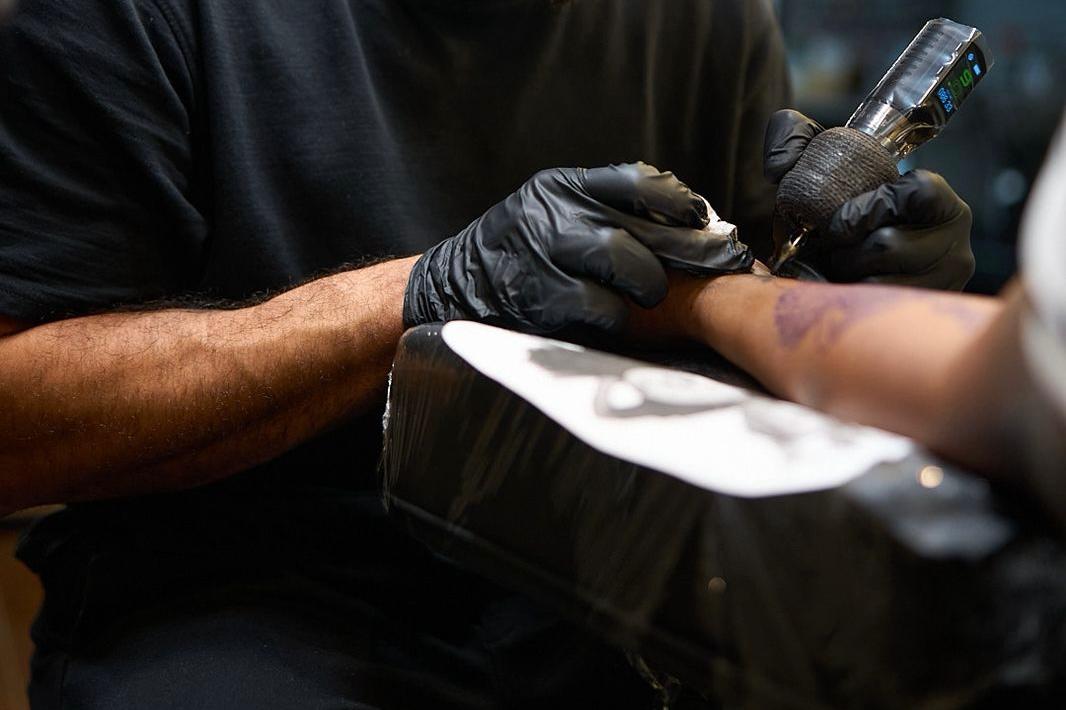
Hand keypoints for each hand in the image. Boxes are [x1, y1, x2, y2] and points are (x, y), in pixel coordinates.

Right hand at [404, 163, 753, 332]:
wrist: (453, 285)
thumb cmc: (519, 250)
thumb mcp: (551, 209)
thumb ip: (604, 207)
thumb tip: (686, 219)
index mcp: (560, 187)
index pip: (636, 182)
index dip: (680, 202)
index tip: (705, 219)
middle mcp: (552, 214)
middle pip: (639, 229)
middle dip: (686, 252)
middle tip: (715, 265)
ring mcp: (544, 256)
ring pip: (624, 264)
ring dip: (650, 285)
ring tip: (652, 294)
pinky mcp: (539, 299)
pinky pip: (602, 308)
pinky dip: (619, 316)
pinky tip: (619, 317)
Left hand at [765, 109, 974, 289]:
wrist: (863, 269)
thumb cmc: (850, 216)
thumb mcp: (829, 173)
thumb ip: (800, 147)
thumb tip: (782, 146)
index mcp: (940, 202)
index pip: (917, 191)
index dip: (871, 204)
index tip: (841, 217)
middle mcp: (955, 243)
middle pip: (885, 245)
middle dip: (841, 247)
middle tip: (827, 247)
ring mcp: (945, 281)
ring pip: (876, 280)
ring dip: (841, 274)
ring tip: (836, 266)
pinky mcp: (924, 310)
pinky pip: (872, 306)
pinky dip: (846, 297)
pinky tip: (841, 287)